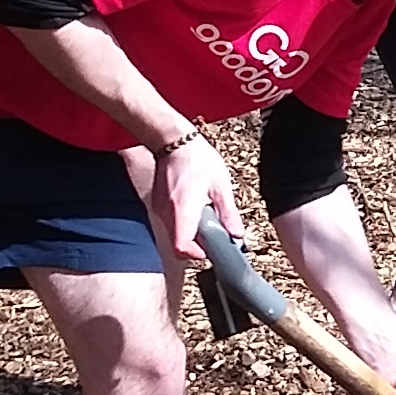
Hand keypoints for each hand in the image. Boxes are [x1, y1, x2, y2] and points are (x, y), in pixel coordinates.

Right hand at [135, 135, 244, 264]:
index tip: (210, 248)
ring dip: (191, 230)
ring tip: (204, 211)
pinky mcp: (158, 204)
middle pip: (179, 244)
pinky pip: (172, 221)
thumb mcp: (220, 186)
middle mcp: (167, 214)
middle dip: (197, 243)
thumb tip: (237, 235)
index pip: (182, 249)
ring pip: (175, 233)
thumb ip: (228, 213)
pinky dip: (184, 220)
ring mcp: (160, 209)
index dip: (197, 254)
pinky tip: (194, 204)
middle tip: (213, 229)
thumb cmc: (198, 159)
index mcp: (183, 211)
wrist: (174, 140)